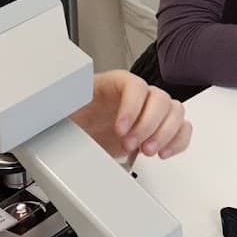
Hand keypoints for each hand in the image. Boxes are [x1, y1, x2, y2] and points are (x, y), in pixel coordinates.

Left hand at [71, 70, 190, 160]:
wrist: (79, 134)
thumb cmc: (75, 117)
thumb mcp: (67, 108)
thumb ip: (68, 103)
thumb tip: (54, 103)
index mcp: (115, 83)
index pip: (135, 86)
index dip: (131, 107)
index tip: (120, 129)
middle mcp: (138, 95)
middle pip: (160, 98)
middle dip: (147, 125)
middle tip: (130, 144)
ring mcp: (151, 111)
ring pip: (175, 111)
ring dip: (165, 133)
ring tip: (147, 151)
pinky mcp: (159, 130)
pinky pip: (182, 129)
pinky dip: (177, 141)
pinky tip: (162, 152)